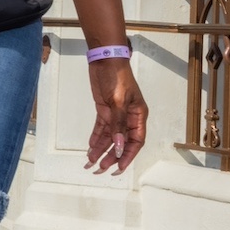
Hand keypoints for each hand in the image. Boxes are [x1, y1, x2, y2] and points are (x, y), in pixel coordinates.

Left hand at [84, 58, 147, 174]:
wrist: (105, 60)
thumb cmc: (117, 77)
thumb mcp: (118, 101)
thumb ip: (118, 125)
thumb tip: (119, 147)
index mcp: (138, 116)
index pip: (136, 142)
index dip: (127, 156)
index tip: (117, 168)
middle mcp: (128, 118)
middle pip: (121, 143)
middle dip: (110, 156)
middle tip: (99, 169)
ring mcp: (116, 114)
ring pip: (109, 137)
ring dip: (101, 149)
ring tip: (91, 162)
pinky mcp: (105, 110)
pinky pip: (101, 128)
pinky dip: (96, 138)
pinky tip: (90, 147)